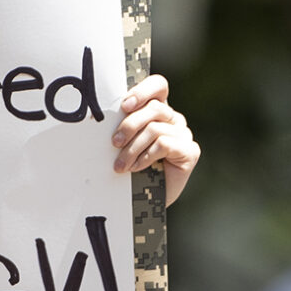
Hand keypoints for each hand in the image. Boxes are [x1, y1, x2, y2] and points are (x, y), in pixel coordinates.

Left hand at [113, 74, 200, 206]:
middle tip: (114, 143)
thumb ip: (123, 127)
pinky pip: (164, 144)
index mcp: (158, 110)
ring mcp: (183, 134)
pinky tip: (137, 168)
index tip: (124, 105)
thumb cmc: (133, 171)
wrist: (147, 203)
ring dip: (132, 148)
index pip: (158, 86)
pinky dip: (146, 156)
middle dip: (129, 125)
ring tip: (121, 165)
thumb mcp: (125, 144)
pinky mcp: (190, 151)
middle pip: (154, 108)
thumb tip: (101, 117)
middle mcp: (174, 119)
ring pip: (155, 128)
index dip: (142, 91)